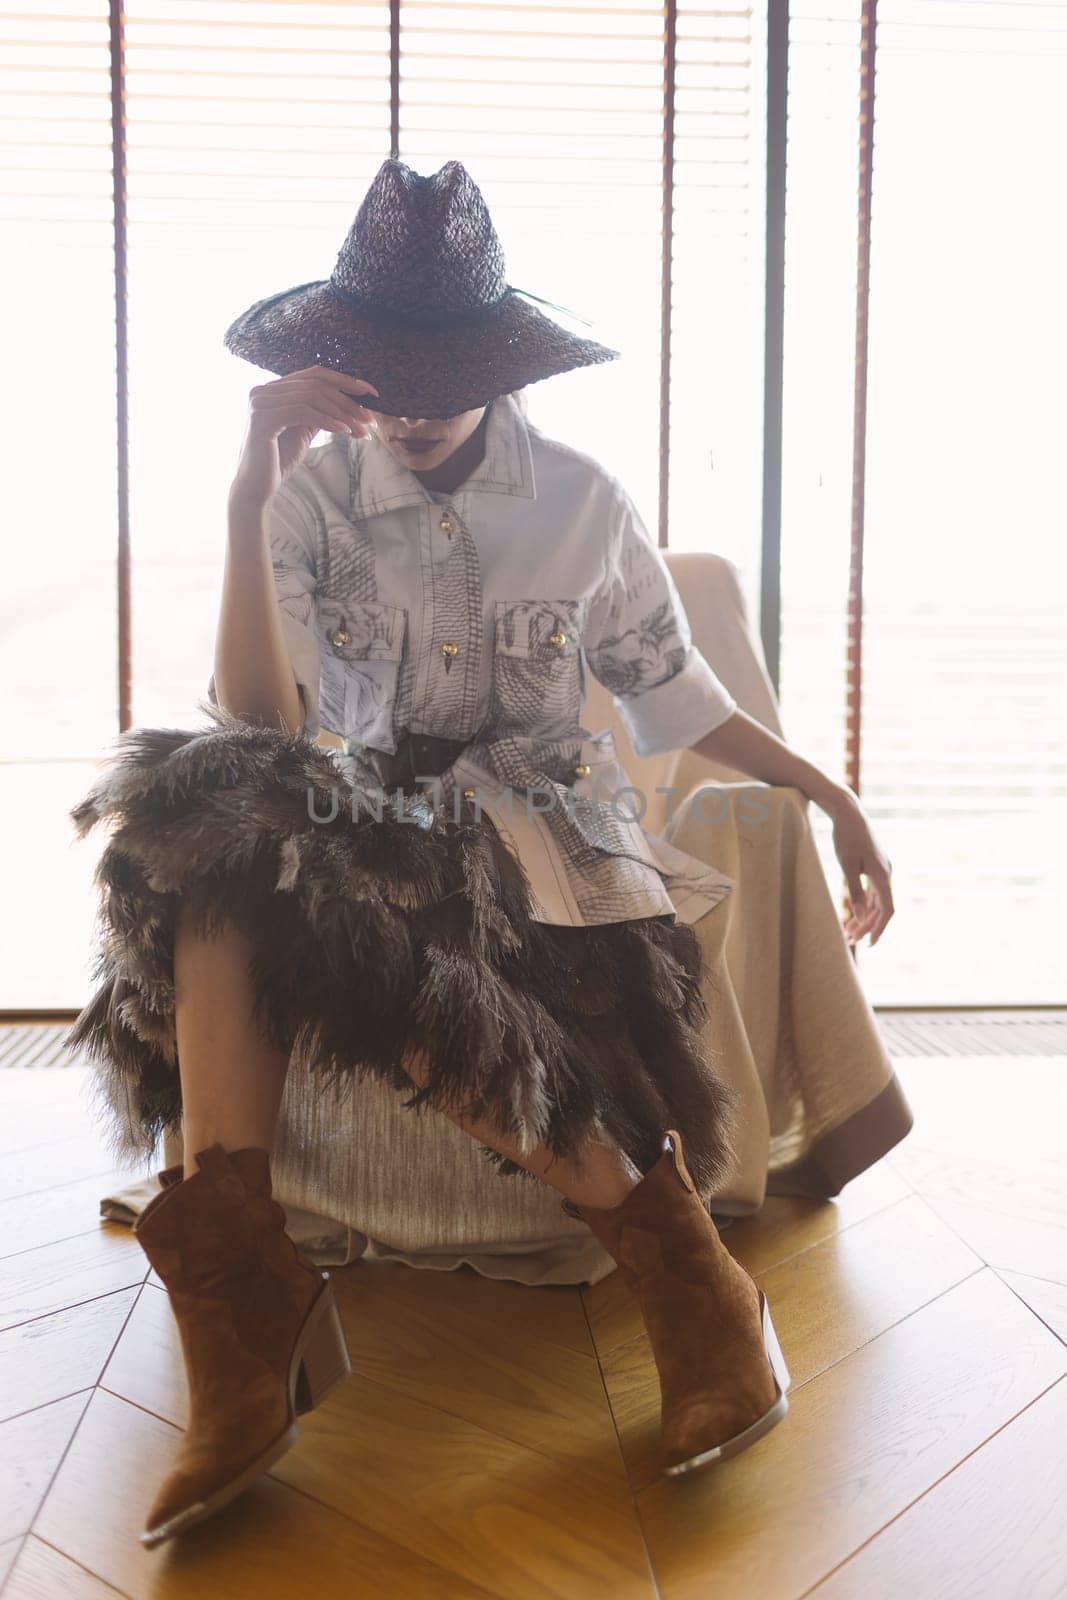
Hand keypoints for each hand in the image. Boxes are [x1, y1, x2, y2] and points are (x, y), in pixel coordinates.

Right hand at [229, 364, 380, 511]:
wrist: (255, 488)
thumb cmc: (278, 461)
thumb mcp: (303, 431)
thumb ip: (317, 413)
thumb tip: (346, 402)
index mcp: (272, 390)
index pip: (314, 375)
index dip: (344, 380)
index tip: (370, 392)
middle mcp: (263, 391)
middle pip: (315, 385)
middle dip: (347, 401)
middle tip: (370, 419)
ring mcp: (260, 403)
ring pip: (311, 396)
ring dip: (341, 413)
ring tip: (361, 430)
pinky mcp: (262, 419)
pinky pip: (302, 411)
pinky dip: (327, 420)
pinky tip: (345, 431)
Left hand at [824, 787, 894, 947]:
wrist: (848, 812)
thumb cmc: (845, 837)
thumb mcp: (847, 865)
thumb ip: (855, 891)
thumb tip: (861, 916)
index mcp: (883, 875)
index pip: (887, 910)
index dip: (879, 928)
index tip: (870, 944)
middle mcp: (886, 873)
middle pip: (881, 908)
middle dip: (867, 926)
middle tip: (850, 940)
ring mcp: (882, 869)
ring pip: (877, 900)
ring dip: (865, 916)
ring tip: (848, 930)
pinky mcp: (875, 864)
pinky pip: (873, 890)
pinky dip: (864, 903)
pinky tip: (853, 912)